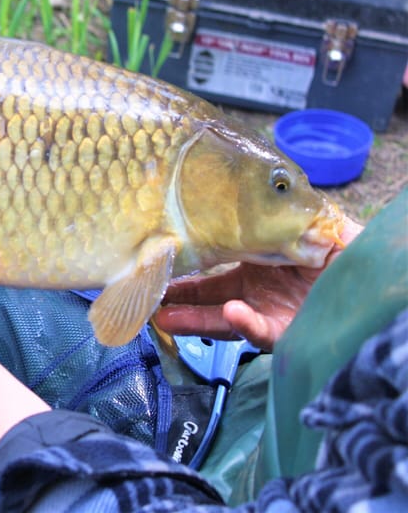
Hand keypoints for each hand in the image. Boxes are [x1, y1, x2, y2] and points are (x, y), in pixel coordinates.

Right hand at [154, 217, 362, 349]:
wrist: (381, 289)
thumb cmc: (355, 256)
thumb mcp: (321, 227)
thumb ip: (290, 216)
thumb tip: (258, 193)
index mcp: (263, 267)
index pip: (217, 270)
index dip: (189, 272)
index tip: (162, 265)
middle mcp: (262, 294)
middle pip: (212, 298)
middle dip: (179, 301)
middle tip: (149, 299)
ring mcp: (273, 316)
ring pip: (226, 320)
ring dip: (195, 319)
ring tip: (166, 316)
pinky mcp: (290, 337)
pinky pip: (263, 332)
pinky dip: (246, 323)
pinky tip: (232, 313)